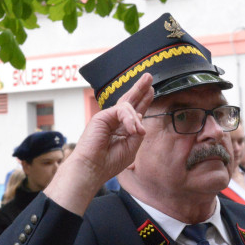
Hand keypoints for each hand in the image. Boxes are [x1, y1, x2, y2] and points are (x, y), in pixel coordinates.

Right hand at [45, 74, 153, 214]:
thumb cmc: (109, 162)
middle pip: (129, 100)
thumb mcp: (131, 147)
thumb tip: (140, 115)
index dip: (144, 102)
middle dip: (140, 88)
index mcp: (122, 130)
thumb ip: (137, 131)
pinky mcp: (102, 116)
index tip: (152, 91)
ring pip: (128, 105)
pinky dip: (129, 120)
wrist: (92, 168)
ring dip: (135, 118)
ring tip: (137, 132)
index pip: (135, 112)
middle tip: (148, 76)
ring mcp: (108, 118)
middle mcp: (115, 122)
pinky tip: (131, 130)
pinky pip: (122, 111)